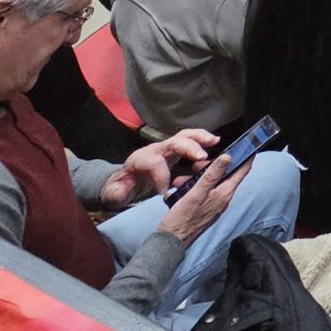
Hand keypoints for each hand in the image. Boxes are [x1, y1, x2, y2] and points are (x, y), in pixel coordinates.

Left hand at [98, 128, 219, 208]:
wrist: (126, 181)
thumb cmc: (122, 187)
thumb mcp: (115, 193)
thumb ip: (116, 193)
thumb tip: (122, 191)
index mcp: (140, 160)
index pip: (154, 162)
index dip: (161, 175)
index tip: (165, 191)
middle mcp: (155, 150)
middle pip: (173, 142)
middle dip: (188, 148)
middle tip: (202, 158)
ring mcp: (166, 149)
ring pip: (184, 136)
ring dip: (199, 138)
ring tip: (214, 141)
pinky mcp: (175, 152)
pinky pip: (190, 141)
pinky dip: (202, 140)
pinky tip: (214, 143)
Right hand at [159, 154, 243, 242]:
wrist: (171, 241)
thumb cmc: (183, 218)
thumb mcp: (197, 193)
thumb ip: (212, 175)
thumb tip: (228, 157)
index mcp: (224, 194)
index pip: (242, 172)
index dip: (246, 157)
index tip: (248, 145)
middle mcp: (223, 199)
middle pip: (225, 175)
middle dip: (213, 166)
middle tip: (198, 163)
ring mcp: (214, 204)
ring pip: (211, 183)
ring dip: (199, 176)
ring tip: (182, 178)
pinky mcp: (204, 208)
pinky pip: (203, 191)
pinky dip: (194, 186)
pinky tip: (180, 187)